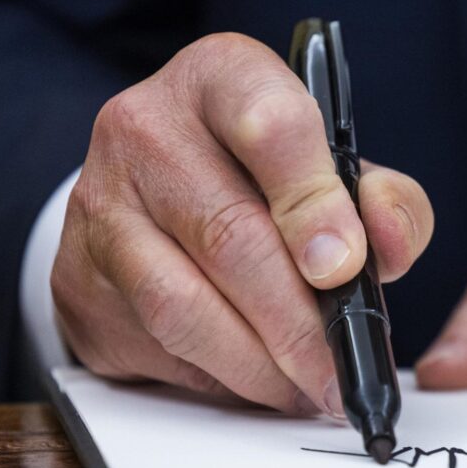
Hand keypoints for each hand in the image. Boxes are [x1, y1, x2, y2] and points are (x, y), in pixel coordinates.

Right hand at [52, 33, 432, 414]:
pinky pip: (155, 345)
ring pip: (182, 305)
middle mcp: (147, 129)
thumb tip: (389, 246)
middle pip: (228, 235)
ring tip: (309, 389)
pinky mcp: (77, 279)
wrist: (159, 192)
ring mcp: (100, 205)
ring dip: (259, 365)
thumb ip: (383, 201)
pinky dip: (220, 378)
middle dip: (297, 322)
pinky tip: (262, 383)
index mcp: (222, 79)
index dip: (314, 203)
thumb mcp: (336, 167)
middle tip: (341, 372)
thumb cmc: (265, 178)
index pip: (270, 125)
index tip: (345, 268)